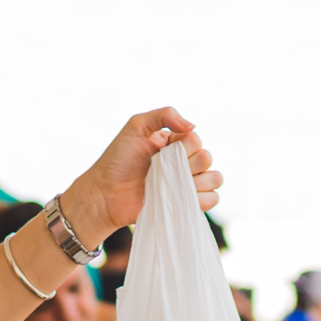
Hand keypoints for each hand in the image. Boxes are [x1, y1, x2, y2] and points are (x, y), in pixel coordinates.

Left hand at [58, 108, 220, 244]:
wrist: (105, 194)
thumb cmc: (116, 160)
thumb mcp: (136, 126)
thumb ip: (164, 115)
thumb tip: (193, 125)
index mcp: (174, 143)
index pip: (196, 139)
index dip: (184, 146)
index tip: (161, 152)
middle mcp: (183, 163)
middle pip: (207, 158)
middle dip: (189, 164)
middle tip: (162, 170)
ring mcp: (184, 185)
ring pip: (214, 179)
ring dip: (199, 181)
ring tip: (173, 185)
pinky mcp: (184, 205)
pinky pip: (211, 200)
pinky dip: (202, 199)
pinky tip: (181, 198)